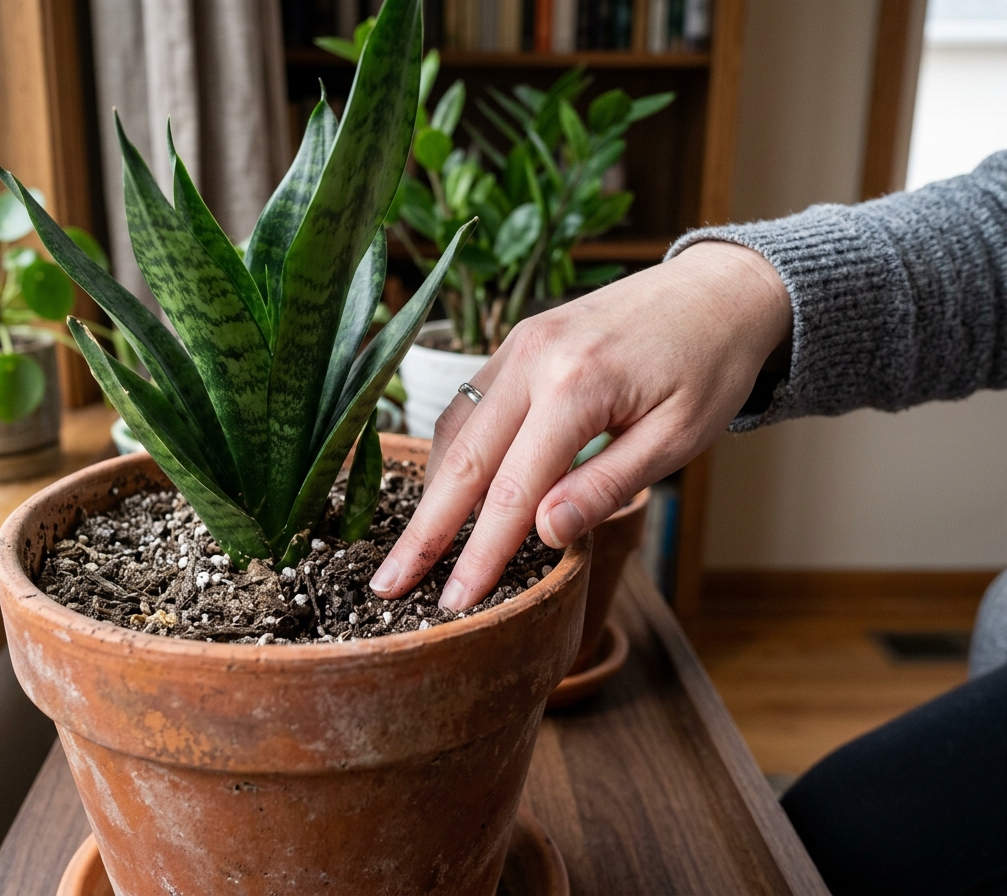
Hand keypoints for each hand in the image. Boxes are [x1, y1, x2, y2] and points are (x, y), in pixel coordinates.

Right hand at [368, 240, 791, 610]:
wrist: (718, 289)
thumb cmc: (709, 368)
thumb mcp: (677, 438)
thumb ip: (607, 486)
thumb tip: (542, 534)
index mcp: (577, 385)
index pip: (512, 489)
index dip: (480, 553)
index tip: (452, 602)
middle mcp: (533, 358)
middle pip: (462, 461)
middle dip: (424, 530)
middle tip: (387, 584)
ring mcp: (519, 343)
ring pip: (456, 429)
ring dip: (433, 491)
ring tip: (413, 547)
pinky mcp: (518, 341)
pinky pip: (470, 403)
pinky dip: (455, 452)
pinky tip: (452, 490)